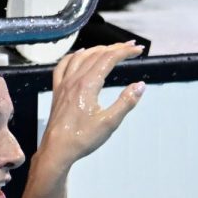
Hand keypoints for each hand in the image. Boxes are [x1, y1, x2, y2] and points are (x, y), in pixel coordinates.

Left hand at [38, 42, 145, 170]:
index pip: (108, 58)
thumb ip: (126, 102)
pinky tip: (79, 55)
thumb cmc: (83, 138)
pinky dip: (73, 56)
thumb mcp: (110, 123)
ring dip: (97, 49)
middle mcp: (74, 80)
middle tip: (131, 47)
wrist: (57, 150)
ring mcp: (63, 85)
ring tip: (110, 49)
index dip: (125, 51)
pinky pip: (62, 66)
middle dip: (115, 48)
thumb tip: (140, 85)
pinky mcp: (57, 92)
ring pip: (80, 57)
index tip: (139, 50)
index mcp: (87, 84)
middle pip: (96, 54)